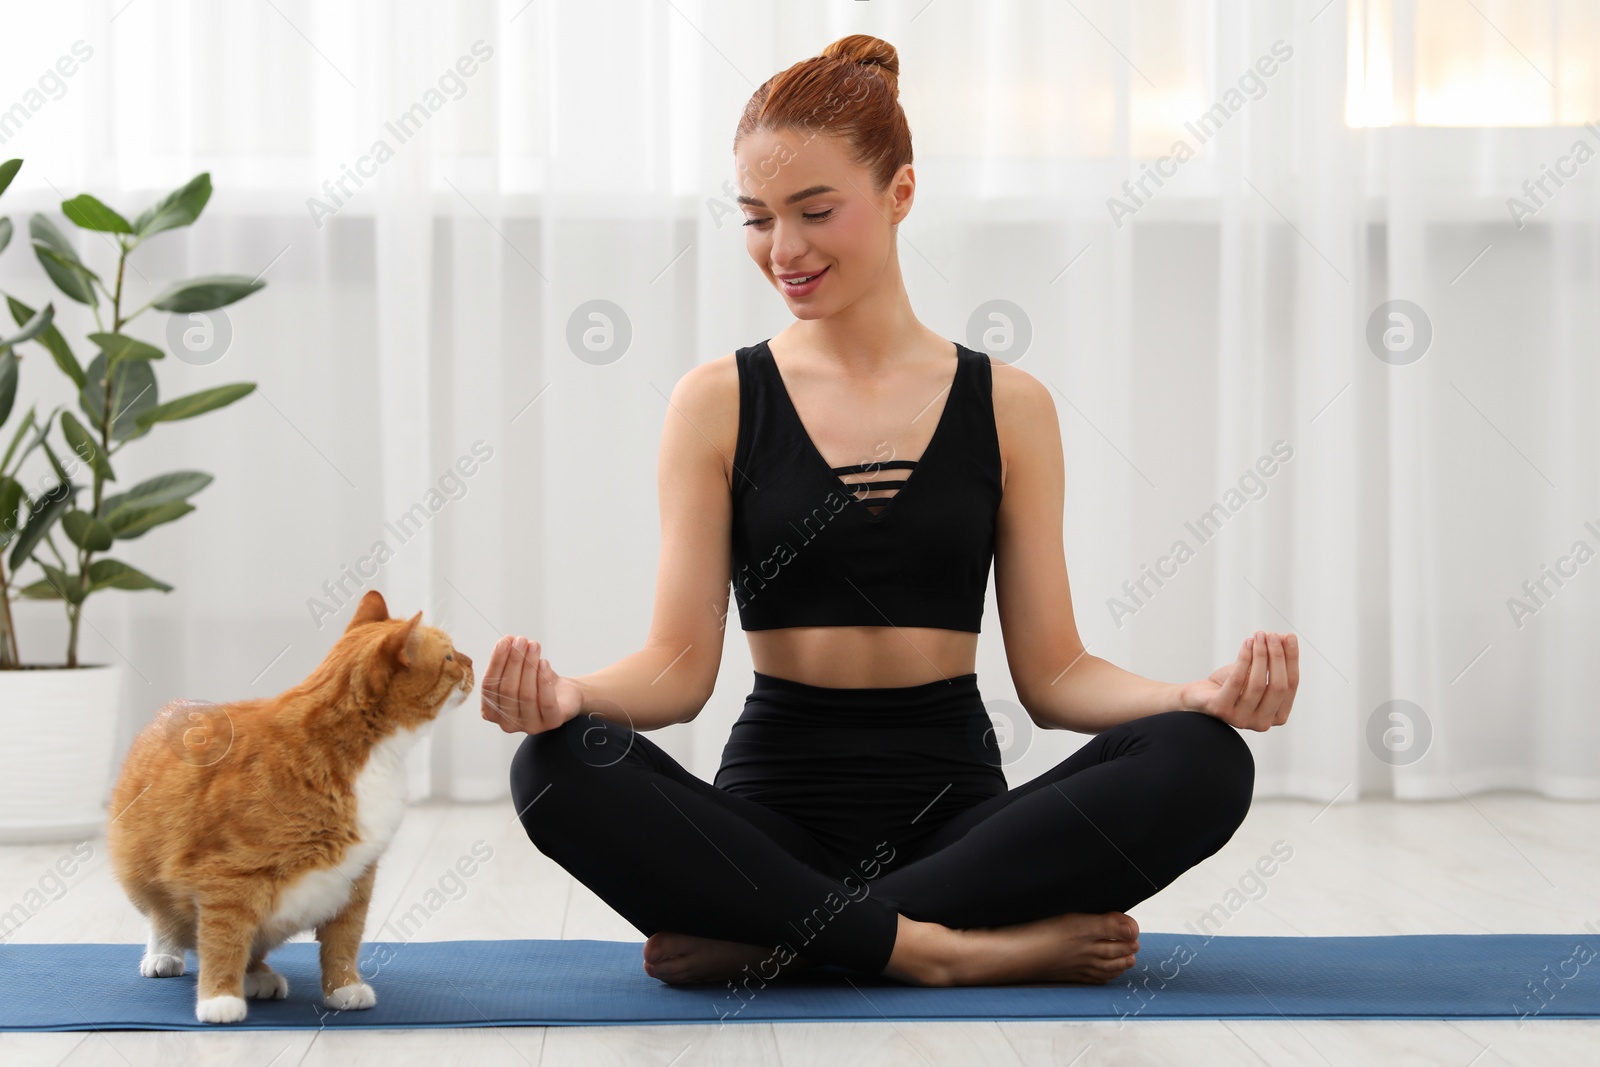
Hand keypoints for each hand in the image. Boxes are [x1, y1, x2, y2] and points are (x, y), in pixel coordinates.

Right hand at [480, 635, 584, 734]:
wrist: (565, 694)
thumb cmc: (537, 682)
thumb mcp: (518, 670)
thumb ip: (508, 658)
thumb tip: (506, 640)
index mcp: (492, 712)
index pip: (489, 687)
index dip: (496, 662)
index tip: (504, 641)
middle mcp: (508, 723)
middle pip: (507, 690)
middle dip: (514, 661)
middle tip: (521, 640)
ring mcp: (530, 726)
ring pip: (526, 695)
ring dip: (529, 666)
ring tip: (534, 646)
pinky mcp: (551, 722)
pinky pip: (545, 702)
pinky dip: (543, 681)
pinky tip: (544, 663)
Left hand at [1177, 631, 1298, 731]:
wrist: (1198, 697)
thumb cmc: (1231, 686)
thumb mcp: (1256, 673)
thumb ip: (1273, 660)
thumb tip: (1287, 638)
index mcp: (1277, 715)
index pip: (1291, 686)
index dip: (1292, 660)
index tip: (1290, 637)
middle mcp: (1262, 723)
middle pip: (1277, 686)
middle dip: (1277, 657)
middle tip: (1272, 635)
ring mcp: (1241, 719)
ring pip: (1258, 684)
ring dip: (1260, 655)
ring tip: (1258, 636)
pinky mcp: (1221, 711)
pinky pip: (1236, 682)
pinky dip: (1244, 659)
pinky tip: (1246, 643)